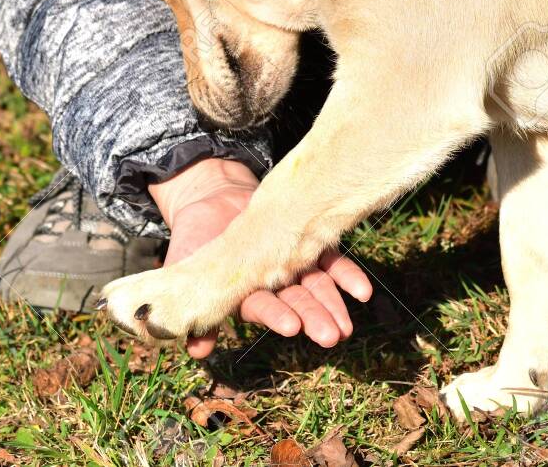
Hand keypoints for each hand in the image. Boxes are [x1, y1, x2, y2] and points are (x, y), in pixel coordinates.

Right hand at [149, 157, 372, 358]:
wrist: (213, 196)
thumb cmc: (194, 238)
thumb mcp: (185, 270)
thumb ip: (194, 306)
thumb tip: (196, 351)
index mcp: (245, 293)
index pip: (263, 307)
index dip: (277, 316)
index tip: (291, 328)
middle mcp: (273, 284)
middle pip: (296, 303)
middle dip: (313, 318)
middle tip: (331, 336)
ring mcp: (293, 264)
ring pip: (317, 287)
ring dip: (332, 304)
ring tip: (347, 325)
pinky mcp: (307, 241)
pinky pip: (331, 262)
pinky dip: (346, 276)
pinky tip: (362, 291)